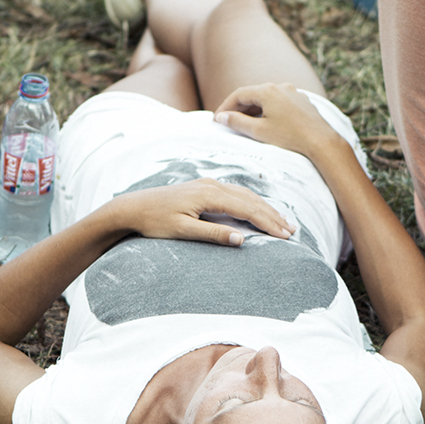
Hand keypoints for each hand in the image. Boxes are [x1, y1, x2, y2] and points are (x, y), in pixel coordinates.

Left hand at [105, 178, 294, 246]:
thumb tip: (241, 239)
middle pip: (250, 199)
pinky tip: (258, 210)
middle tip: (292, 231)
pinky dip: (251, 202)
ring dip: (265, 208)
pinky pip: (235, 193)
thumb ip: (212, 234)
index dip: (268, 223)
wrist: (132, 207)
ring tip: (282, 221)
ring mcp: (208, 184)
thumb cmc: (154, 222)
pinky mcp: (204, 188)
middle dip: (272, 215)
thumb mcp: (182, 232)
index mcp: (208, 195)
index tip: (285, 235)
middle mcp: (211, 185)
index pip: (247, 209)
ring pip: (244, 194)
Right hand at [213, 83, 342, 160]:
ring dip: (253, 110)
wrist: (321, 141)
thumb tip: (222, 117)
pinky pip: (279, 102)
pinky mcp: (302, 101)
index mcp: (267, 90)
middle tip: (227, 122)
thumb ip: (237, 122)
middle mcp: (280, 86)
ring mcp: (293, 92)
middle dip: (238, 108)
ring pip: (266, 99)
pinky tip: (267, 123)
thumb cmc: (290, 137)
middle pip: (252, 95)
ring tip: (245, 124)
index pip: (239, 95)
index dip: (225, 107)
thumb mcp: (258, 131)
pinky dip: (268, 110)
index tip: (217, 120)